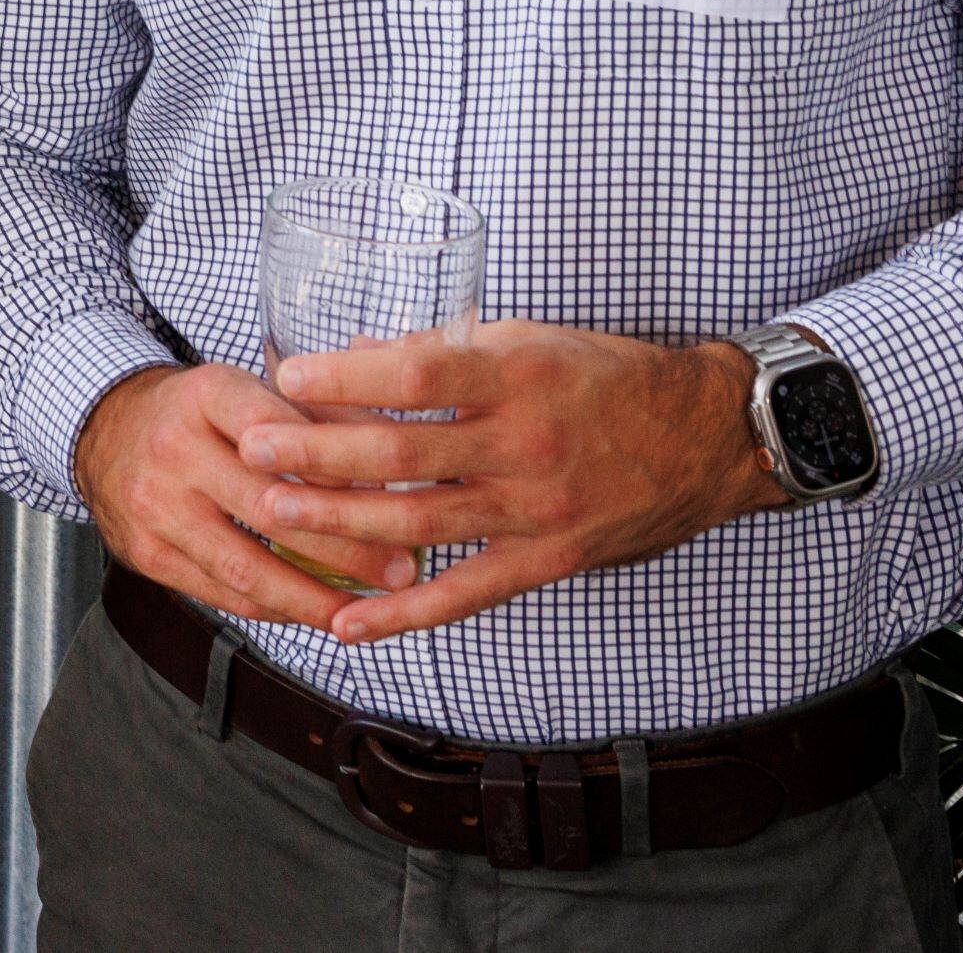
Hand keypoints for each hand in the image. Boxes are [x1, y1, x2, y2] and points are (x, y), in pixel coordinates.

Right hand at [71, 362, 421, 630]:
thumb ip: (312, 415)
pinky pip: (223, 592)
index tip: (394, 496)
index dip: (337, 467)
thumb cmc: (197, 414)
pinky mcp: (145, 553)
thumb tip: (392, 451)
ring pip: (247, 566)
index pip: (279, 430)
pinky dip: (276, 608)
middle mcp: (174, 448)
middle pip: (272, 507)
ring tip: (367, 612)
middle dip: (347, 548)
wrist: (103, 430)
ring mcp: (154, 505)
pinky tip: (315, 612)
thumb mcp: (243, 388)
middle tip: (402, 570)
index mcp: (205, 394)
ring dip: (315, 597)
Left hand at [242, 322, 785, 644]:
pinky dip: (403, 614)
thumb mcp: (531, 340)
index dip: (345, 379)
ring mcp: (536, 510)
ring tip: (274, 514)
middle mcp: (524, 443)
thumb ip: (445, 352)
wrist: (708, 436)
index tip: (286, 377)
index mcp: (517, 374)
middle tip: (254, 450)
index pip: (414, 377)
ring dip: (339, 522)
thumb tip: (358, 353)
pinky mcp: (549, 561)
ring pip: (419, 523)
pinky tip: (347, 623)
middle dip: (318, 454)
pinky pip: (465, 594)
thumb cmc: (611, 377)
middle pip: (402, 454)